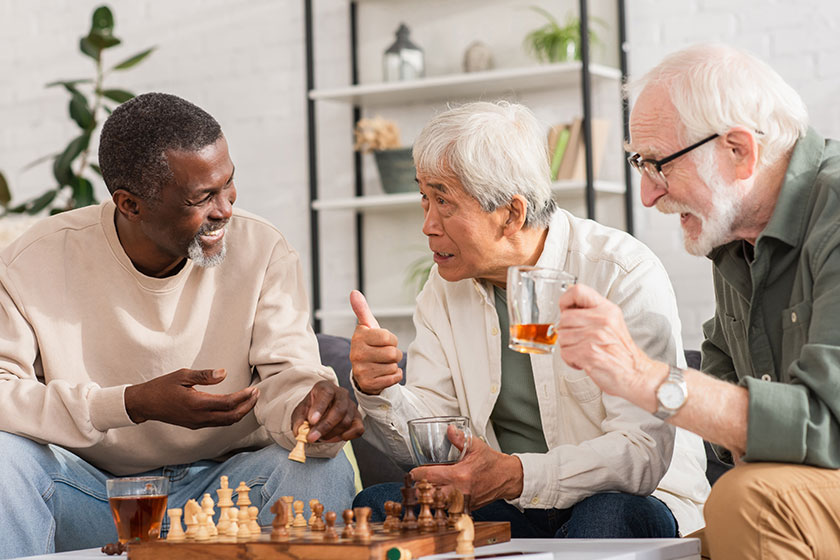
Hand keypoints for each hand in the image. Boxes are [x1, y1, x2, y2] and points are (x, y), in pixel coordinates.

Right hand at [124, 368, 258, 427]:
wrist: (145, 404)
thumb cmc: (163, 387)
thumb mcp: (182, 375)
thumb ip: (204, 375)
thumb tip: (224, 373)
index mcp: (197, 404)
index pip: (228, 403)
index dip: (244, 397)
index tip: (254, 389)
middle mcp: (199, 417)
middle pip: (232, 417)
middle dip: (247, 406)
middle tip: (257, 394)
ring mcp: (198, 423)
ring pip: (226, 422)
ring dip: (241, 412)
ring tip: (250, 399)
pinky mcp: (196, 425)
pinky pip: (218, 423)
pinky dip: (231, 416)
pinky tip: (235, 407)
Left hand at [291, 380, 363, 442]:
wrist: (320, 413)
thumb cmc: (311, 410)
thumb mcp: (300, 412)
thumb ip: (299, 421)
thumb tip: (299, 431)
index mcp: (325, 387)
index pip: (326, 394)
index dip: (319, 407)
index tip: (311, 421)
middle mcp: (341, 394)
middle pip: (339, 409)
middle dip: (325, 426)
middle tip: (311, 438)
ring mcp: (351, 406)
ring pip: (346, 421)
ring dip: (332, 433)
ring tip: (320, 437)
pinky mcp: (358, 418)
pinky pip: (358, 429)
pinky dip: (348, 436)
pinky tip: (337, 437)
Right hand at [349, 290, 402, 394]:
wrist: (365, 372)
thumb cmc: (370, 346)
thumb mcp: (367, 327)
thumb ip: (362, 310)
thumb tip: (354, 292)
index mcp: (359, 337)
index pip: (389, 337)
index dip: (391, 340)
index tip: (383, 342)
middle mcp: (356, 354)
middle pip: (393, 353)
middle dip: (394, 354)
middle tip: (384, 355)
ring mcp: (361, 370)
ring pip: (394, 366)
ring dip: (393, 366)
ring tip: (382, 364)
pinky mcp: (368, 384)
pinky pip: (394, 378)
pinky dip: (394, 376)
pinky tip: (384, 374)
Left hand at [410, 426, 523, 509]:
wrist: (507, 477)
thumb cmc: (492, 462)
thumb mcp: (476, 446)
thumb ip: (459, 438)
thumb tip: (449, 429)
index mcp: (459, 475)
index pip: (429, 477)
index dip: (417, 474)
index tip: (413, 471)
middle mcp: (459, 491)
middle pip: (429, 494)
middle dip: (420, 488)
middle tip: (417, 481)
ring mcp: (462, 502)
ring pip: (437, 504)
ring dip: (430, 497)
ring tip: (428, 488)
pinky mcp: (466, 508)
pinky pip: (448, 508)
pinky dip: (442, 503)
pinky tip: (441, 495)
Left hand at [555, 284, 661, 410]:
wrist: (636, 374)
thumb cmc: (622, 352)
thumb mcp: (612, 322)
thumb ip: (592, 311)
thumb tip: (569, 303)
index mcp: (607, 309)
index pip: (577, 291)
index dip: (566, 300)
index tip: (566, 310)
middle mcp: (601, 320)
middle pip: (564, 318)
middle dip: (567, 331)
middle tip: (580, 339)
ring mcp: (594, 336)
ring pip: (562, 337)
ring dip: (569, 347)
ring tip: (584, 350)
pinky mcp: (588, 353)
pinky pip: (564, 353)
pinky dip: (570, 360)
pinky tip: (583, 360)